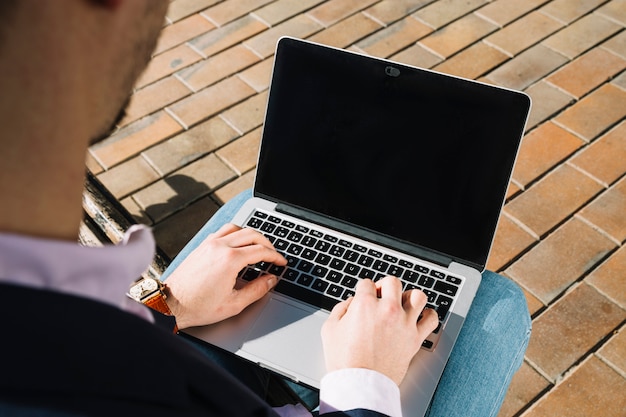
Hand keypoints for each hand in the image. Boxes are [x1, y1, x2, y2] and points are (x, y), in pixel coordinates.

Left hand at [164, 224, 286, 328]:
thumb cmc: (198, 306)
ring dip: (251, 235)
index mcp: (230, 260)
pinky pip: (223, 231)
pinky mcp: (202, 246)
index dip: (275, 256)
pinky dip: (235, 234)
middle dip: (267, 243)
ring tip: (259, 246)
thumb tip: (271, 280)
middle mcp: (220, 247)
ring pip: (237, 228)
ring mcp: (209, 244)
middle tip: (274, 254)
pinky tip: (238, 244)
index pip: (261, 251)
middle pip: (252, 235)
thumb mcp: (234, 304)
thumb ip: (257, 290)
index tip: (281, 262)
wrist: (171, 304)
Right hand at [321, 276, 438, 384]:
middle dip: (385, 287)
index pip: (367, 283)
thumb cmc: (344, 361)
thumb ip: (340, 309)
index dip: (363, 290)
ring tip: (402, 304)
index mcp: (365, 305)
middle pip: (393, 282)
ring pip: (417, 296)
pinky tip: (420, 318)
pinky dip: (428, 316)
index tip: (363, 297)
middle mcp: (387, 310)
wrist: (360, 384)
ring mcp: (404, 323)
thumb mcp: (330, 329)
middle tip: (381, 296)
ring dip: (409, 297)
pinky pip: (432, 319)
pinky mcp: (416, 338)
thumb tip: (350, 302)